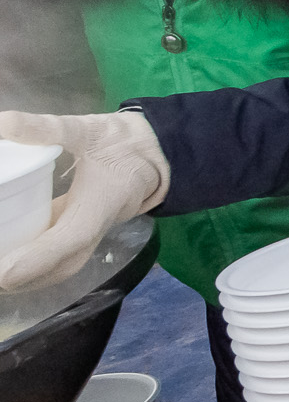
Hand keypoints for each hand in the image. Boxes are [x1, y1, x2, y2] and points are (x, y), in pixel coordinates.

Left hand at [0, 110, 167, 292]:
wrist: (160, 150)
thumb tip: (2, 122)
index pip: (69, 239)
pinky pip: (65, 253)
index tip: (4, 273)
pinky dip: (41, 261)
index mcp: (100, 203)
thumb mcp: (86, 128)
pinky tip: (17, 254)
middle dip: (29, 278)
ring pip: (67, 263)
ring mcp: (95, 229)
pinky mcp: (88, 227)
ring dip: (35, 276)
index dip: (37, 258)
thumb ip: (45, 127)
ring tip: (3, 277)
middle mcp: (99, 224)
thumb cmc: (124, 140)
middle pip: (66, 264)